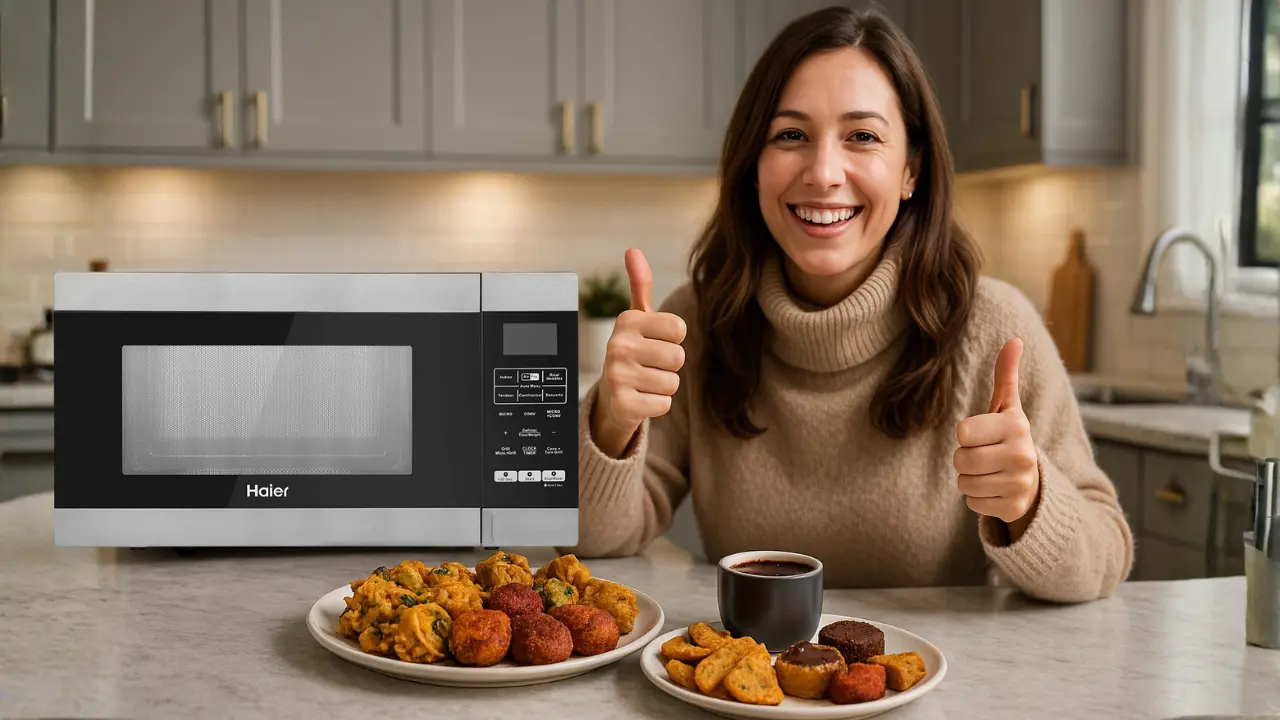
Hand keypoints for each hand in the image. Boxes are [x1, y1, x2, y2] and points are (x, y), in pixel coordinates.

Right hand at [591, 248, 687, 457]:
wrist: (612, 396)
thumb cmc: (633, 352)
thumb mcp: (638, 319)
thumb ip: (640, 285)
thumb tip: (633, 250)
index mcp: (626, 321)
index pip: (679, 328)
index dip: (673, 338)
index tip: (655, 341)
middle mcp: (618, 345)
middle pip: (678, 356)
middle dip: (670, 365)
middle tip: (650, 365)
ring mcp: (617, 376)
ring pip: (673, 382)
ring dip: (664, 385)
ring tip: (645, 382)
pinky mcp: (622, 404)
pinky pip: (664, 404)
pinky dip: (657, 405)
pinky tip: (641, 399)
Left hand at [953, 338, 1040, 538]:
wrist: (1034, 481)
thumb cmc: (1009, 437)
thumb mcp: (1007, 407)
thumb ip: (1006, 376)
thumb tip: (1014, 340)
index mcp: (1017, 426)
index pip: (962, 433)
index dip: (966, 436)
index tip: (982, 435)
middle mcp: (1023, 455)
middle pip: (961, 460)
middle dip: (964, 459)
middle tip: (983, 456)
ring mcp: (1020, 484)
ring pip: (964, 484)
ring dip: (969, 479)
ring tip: (989, 473)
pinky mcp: (1013, 508)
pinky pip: (973, 504)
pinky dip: (977, 499)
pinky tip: (994, 490)